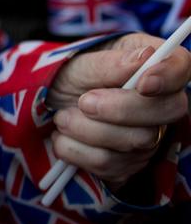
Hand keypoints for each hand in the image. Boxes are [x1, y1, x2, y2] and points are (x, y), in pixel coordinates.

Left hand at [46, 33, 190, 187]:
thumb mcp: (78, 65)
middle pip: (168, 111)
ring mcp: (149, 135)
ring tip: (62, 117)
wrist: (46, 109)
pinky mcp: (130, 163)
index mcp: (149, 63)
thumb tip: (144, 58)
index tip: (143, 84)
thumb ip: (108, 63)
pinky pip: (114, 165)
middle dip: (120, 110)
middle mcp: (159, 101)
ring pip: (138, 142)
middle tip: (83, 102)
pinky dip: (79, 151)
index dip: (168, 76)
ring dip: (88, 130)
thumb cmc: (67, 79)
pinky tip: (64, 137)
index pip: (181, 66)